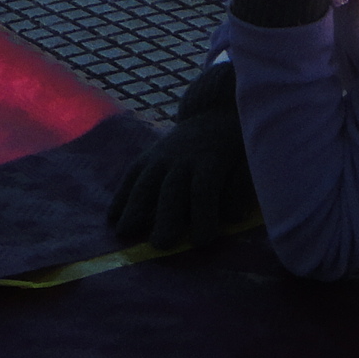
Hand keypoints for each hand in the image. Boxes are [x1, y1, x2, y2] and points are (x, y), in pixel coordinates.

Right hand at [107, 64, 258, 249]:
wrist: (214, 112)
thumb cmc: (234, 147)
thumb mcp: (246, 161)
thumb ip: (240, 188)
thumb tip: (233, 216)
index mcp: (211, 161)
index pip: (204, 190)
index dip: (203, 215)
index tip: (200, 241)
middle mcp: (183, 158)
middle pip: (172, 189)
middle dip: (165, 217)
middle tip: (160, 245)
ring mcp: (161, 155)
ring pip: (146, 182)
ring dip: (134, 208)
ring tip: (124, 233)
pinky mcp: (148, 156)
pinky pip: (132, 175)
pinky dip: (122, 195)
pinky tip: (112, 216)